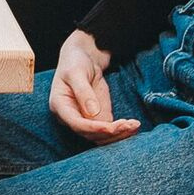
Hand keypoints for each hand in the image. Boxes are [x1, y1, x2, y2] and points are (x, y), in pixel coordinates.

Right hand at [48, 30, 138, 144]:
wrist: (84, 58)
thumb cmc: (75, 62)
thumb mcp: (76, 72)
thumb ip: (83, 91)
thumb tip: (92, 113)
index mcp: (60, 106)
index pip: (76, 124)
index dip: (93, 128)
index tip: (110, 127)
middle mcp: (71, 117)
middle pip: (90, 134)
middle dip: (109, 132)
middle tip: (127, 124)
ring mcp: (85, 119)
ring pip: (101, 137)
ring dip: (118, 134)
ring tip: (133, 125)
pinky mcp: (98, 118)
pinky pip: (109, 131)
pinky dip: (122, 131)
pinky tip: (133, 125)